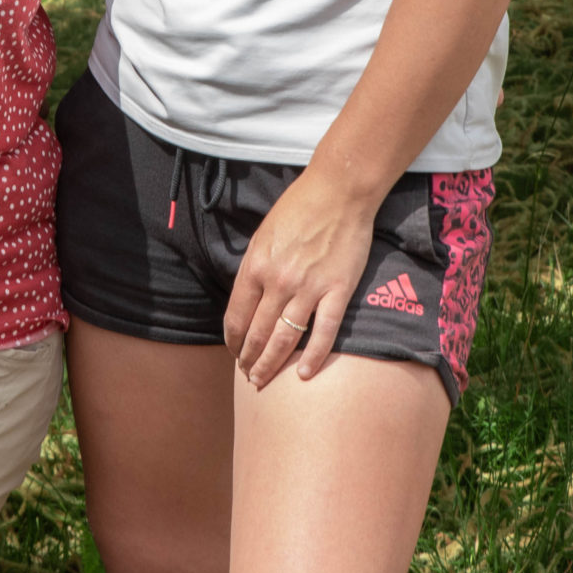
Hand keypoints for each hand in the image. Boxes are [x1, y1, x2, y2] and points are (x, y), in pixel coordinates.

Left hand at [223, 172, 378, 389]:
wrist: (339, 192)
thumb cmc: (299, 208)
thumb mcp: (263, 236)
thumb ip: (254, 269)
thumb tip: (248, 300)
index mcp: (255, 266)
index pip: (237, 316)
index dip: (233, 340)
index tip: (234, 352)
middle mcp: (278, 281)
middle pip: (258, 333)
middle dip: (249, 359)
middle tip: (248, 376)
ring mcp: (308, 288)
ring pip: (284, 339)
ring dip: (271, 364)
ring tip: (264, 380)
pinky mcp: (337, 291)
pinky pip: (323, 332)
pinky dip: (313, 357)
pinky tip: (305, 374)